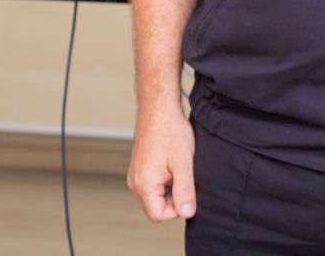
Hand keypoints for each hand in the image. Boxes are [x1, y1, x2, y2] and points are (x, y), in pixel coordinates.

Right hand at [127, 106, 196, 221]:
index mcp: (144, 185)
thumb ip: (185, 190)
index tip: (189, 189)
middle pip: (156, 207)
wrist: (159, 108)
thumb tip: (188, 212)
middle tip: (186, 176)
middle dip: (175, 198)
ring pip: (156, 195)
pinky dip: (166, 179)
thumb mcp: (184, 163)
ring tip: (180, 167)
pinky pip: (153, 183)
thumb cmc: (170, 131)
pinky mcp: (140, 167)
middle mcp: (135, 182)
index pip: (159, 215)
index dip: (178, 208)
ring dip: (171, 187)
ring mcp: (136, 174)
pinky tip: (174, 163)